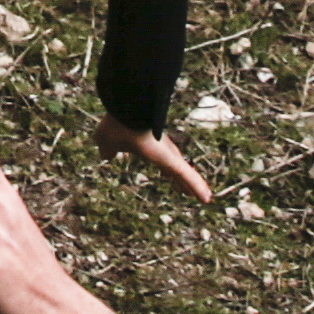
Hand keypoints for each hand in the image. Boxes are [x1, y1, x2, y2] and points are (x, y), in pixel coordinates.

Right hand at [97, 115, 221, 202]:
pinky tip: (206, 198)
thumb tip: (107, 155)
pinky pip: (187, 175)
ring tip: (206, 199)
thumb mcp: (106, 141)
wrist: (125, 114)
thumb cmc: (115, 125)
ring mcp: (168, 154)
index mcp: (147, 148)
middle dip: (183, 181)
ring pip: (185, 174)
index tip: (172, 177)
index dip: (168, 171)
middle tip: (190, 192)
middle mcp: (161, 150)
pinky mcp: (172, 159)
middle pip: (175, 169)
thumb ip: (109, 149)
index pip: (161, 162)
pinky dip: (197, 186)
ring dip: (195, 187)